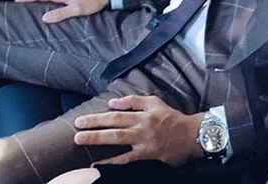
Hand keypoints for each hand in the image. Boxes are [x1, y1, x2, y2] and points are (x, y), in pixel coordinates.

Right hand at [16, 0, 108, 22]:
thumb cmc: (92, 2)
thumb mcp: (77, 9)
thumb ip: (61, 13)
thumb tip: (44, 18)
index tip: (16, 1)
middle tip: (19, 6)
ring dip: (37, 1)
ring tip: (29, 8)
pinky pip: (54, 0)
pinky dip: (46, 3)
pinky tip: (47, 10)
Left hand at [73, 95, 203, 165]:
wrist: (192, 135)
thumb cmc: (172, 118)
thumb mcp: (155, 103)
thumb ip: (134, 101)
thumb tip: (112, 102)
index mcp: (143, 114)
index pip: (116, 114)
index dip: (98, 117)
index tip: (80, 120)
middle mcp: (142, 127)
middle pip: (114, 126)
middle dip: (93, 128)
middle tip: (75, 131)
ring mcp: (144, 143)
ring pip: (118, 141)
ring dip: (98, 141)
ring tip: (81, 142)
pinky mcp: (148, 156)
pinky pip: (127, 160)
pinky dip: (111, 163)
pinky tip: (98, 166)